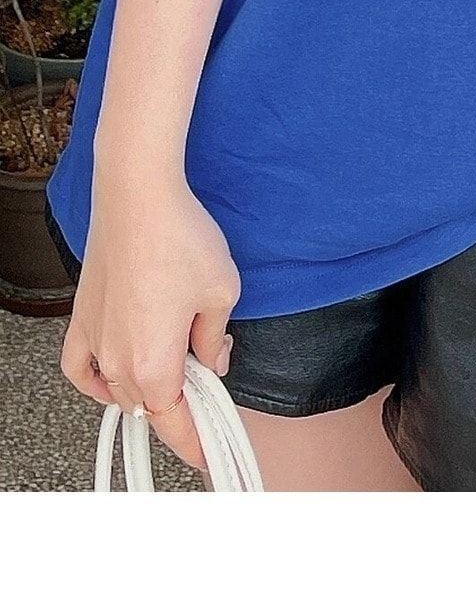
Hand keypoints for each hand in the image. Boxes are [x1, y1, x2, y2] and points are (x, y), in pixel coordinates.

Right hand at [60, 172, 239, 472]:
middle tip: (210, 389)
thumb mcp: (221, 292)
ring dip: (146, 391)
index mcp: (155, 364)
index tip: (212, 454)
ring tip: (176, 370)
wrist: (138, 195)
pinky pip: (80, 368)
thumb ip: (215, 339)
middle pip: (151, 407)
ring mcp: (94, 341)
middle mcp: (117, 362)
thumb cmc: (181, 238)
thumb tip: (213, 362)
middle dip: (182, 406)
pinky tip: (112, 377)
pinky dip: (95, 381)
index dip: (198, 442)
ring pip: (118, 390)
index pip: (177, 422)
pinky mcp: (82, 318)